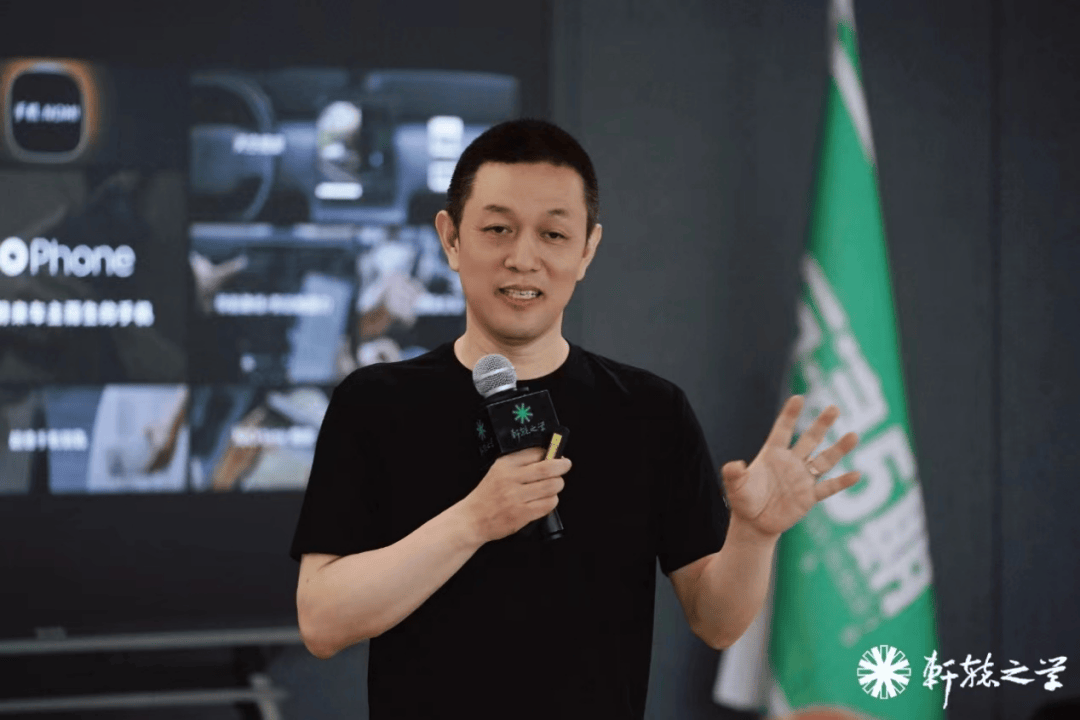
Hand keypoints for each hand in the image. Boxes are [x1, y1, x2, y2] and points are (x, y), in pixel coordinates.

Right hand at [462, 447, 570, 543]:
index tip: (557, 455)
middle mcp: (510, 479)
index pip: (536, 452)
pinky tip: (546, 500)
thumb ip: (520, 464)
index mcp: (505, 465)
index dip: (551, 453)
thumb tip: (548, 457)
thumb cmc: (487, 496)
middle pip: (548, 468)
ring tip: (554, 485)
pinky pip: (548, 504)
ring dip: (558, 485)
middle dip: (562, 466)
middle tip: (565, 465)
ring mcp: (516, 497)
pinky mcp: (521, 514)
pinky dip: (552, 501)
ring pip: (551, 487)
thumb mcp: (498, 471)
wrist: (472, 519)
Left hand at [721, 395, 859, 538]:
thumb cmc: (744, 500)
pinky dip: (842, 482)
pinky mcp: (809, 497)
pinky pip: (828, 487)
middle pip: (809, 439)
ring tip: (854, 435)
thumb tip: (735, 465)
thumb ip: (734, 474)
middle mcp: (791, 462)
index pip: (783, 430)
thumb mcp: (735, 486)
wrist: (755, 523)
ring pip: (824, 460)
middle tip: (834, 408)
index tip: (799, 398)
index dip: (790, 415)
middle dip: (821, 424)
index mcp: (773, 454)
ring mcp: (802, 479)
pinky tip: (857, 474)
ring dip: (839, 449)